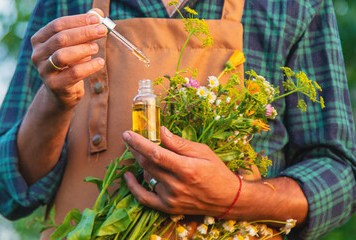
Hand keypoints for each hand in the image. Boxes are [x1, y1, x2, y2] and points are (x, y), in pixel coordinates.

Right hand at [30, 8, 106, 109]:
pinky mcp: (55, 85)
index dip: (78, 21)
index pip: (57, 25)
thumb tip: (97, 14)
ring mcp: (44, 71)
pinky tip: (99, 62)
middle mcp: (38, 54)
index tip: (96, 19)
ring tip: (96, 47)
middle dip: (84, 33)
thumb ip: (84, 27)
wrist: (61, 91)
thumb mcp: (76, 44)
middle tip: (102, 31)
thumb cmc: (70, 63)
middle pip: (61, 39)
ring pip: (63, 56)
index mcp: (40, 40)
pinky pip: (73, 74)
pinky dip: (89, 67)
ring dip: (83, 49)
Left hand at [122, 126, 240, 215]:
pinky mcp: (168, 207)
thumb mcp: (203, 151)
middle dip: (136, 149)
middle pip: (147, 164)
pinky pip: (144, 198)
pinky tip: (128, 176)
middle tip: (132, 139)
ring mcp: (171, 198)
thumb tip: (161, 131)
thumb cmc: (216, 172)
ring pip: (146, 176)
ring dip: (143, 164)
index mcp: (186, 169)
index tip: (127, 133)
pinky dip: (133, 187)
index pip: (155, 153)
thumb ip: (180, 143)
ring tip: (149, 156)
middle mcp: (176, 185)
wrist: (227, 199)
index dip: (138, 143)